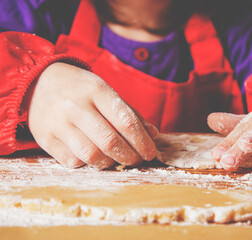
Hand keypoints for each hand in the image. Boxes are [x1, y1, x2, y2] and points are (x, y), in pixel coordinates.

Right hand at [28, 63, 158, 168]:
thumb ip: (130, 113)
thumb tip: (153, 135)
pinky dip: (87, 163)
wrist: (40, 81)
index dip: (142, 141)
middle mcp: (76, 106)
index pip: (126, 121)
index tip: (150, 153)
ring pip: (91, 155)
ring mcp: (58, 123)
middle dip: (129, 156)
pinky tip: (92, 156)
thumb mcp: (107, 92)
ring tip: (116, 159)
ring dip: (110, 163)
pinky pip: (72, 161)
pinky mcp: (45, 138)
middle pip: (110, 141)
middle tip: (137, 160)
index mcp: (97, 90)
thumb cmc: (81, 89)